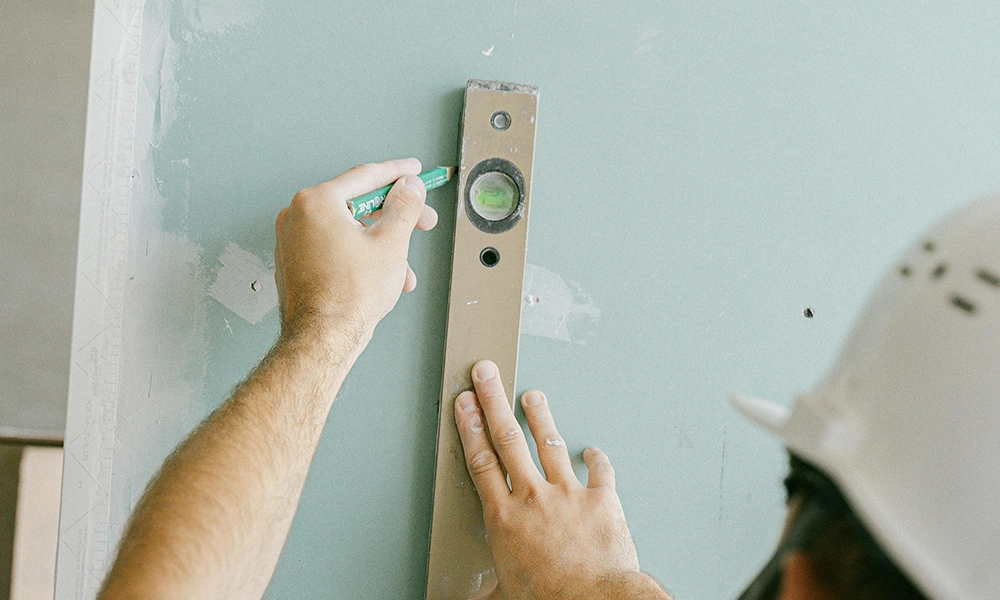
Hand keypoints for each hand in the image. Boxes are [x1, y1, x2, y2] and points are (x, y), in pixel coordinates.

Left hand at [274, 158, 437, 343]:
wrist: (323, 339)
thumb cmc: (347, 296)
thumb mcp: (391, 242)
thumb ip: (404, 205)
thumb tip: (409, 187)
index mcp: (316, 202)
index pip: (365, 177)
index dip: (398, 173)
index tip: (414, 171)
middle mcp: (297, 217)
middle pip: (358, 204)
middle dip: (395, 217)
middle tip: (422, 222)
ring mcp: (293, 241)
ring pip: (349, 231)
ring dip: (382, 245)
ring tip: (403, 267)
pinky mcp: (295, 263)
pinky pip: (335, 248)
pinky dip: (361, 256)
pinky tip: (382, 276)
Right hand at [454, 360, 668, 598]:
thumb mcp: (506, 591)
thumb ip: (489, 587)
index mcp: (504, 518)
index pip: (481, 461)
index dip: (471, 427)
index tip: (465, 404)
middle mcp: (533, 498)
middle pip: (507, 438)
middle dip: (494, 401)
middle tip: (487, 374)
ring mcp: (568, 495)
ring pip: (550, 444)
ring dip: (540, 417)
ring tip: (533, 396)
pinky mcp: (601, 500)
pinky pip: (599, 471)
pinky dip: (596, 459)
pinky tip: (591, 449)